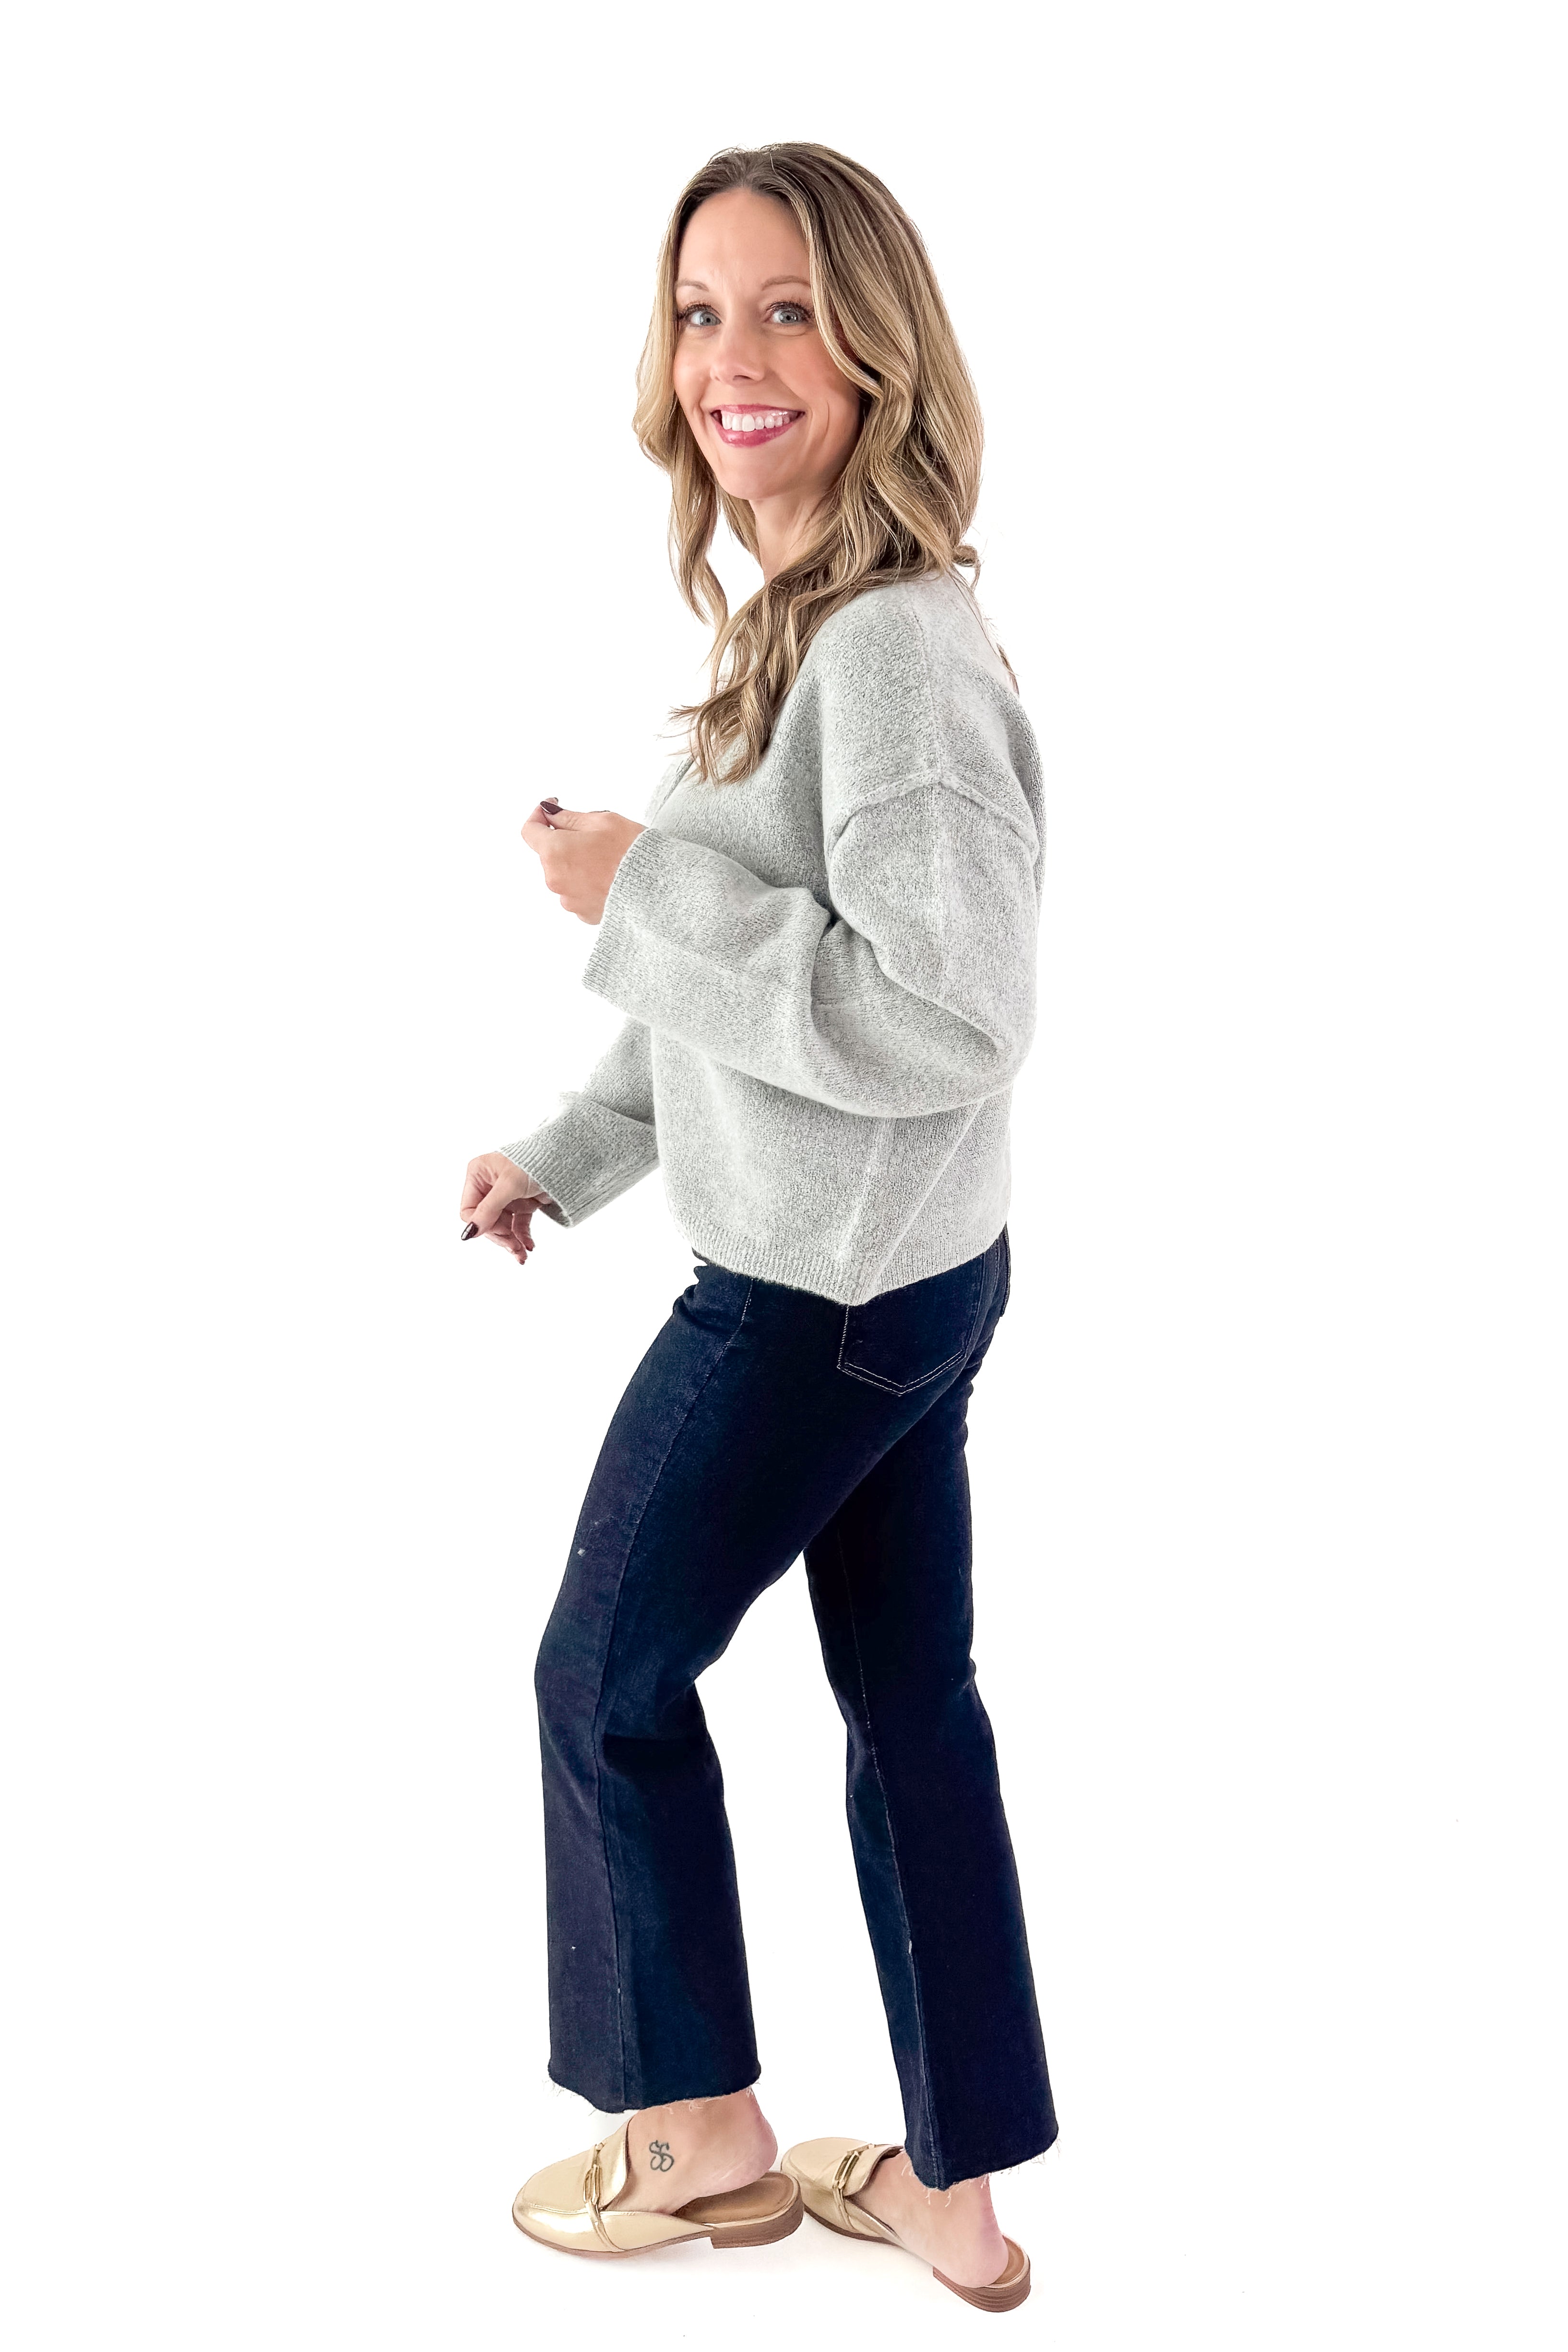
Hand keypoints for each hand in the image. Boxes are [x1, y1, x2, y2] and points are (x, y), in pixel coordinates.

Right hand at [461, 1153, 554, 1264]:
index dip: (482, 1224)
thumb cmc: (535, 1162)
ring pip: (502, 1226)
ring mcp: (505, 1195)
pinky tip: (528, 1246)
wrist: (566, 1159)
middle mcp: (489, 1185)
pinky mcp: (521, 1203)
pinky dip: (522, 1236)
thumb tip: (469, 1232)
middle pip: (486, 1220)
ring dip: (511, 1241)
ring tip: (522, 1254)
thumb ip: (488, 1210)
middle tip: (513, 1247)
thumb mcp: (508, 1186)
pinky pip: (517, 1224)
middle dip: (500, 1236)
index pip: (470, 1210)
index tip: (499, 1231)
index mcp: (478, 1175)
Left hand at [520, 801, 644, 923]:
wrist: (659, 890)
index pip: (529, 831)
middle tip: (593, 835)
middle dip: (564, 842)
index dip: (538, 816)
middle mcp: (555, 879)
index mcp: (555, 852)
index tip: (550, 810)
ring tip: (607, 860)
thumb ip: (570, 818)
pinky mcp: (584, 914)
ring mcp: (569, 900)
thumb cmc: (634, 853)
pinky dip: (588, 884)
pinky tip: (609, 878)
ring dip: (577, 864)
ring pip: (564, 875)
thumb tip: (551, 814)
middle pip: (549, 855)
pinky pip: (578, 893)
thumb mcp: (603, 821)